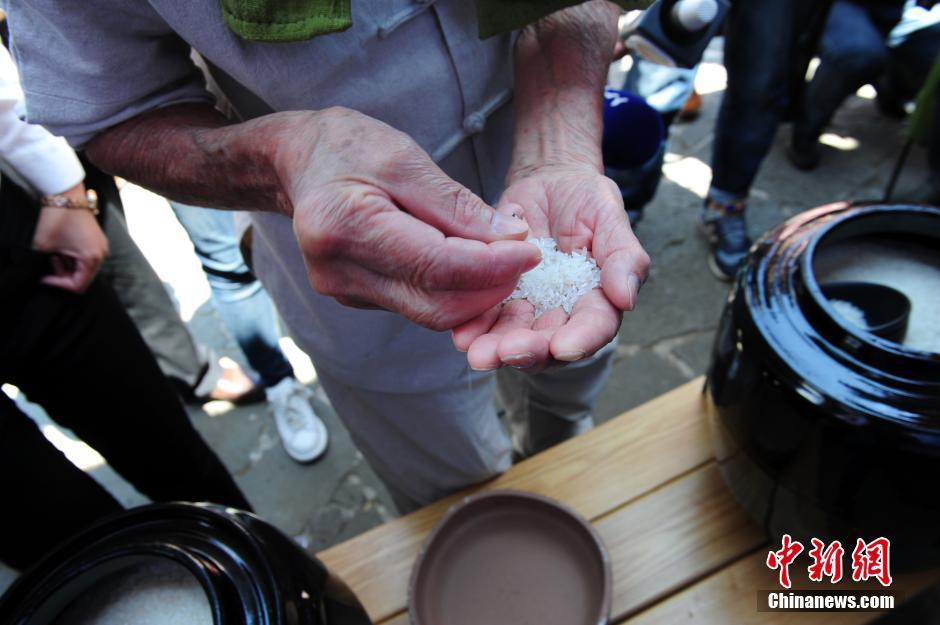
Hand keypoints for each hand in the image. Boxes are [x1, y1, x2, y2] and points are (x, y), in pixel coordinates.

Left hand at [30, 183, 107, 292]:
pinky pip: (87, 257)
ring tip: (54, 253)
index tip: (44, 277)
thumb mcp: (43, 246)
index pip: (77, 285)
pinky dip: (73, 257)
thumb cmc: (56, 218)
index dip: (58, 284)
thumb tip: (48, 272)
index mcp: (92, 258)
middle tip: (50, 262)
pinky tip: (62, 248)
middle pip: (83, 278)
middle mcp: (101, 254)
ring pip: (84, 268)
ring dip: (68, 266)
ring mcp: (101, 246)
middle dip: (64, 275)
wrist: (66, 193)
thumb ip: (47, 264)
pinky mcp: (97, 239)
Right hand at [282, 108, 540, 330]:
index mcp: (344, 226)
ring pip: (429, 313)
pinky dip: (451, 290)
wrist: (297, 162)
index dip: (492, 266)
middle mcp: (338, 272)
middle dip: (490, 288)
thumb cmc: (346, 147)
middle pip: (435, 305)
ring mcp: (344, 292)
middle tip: (523, 257)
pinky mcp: (356, 297)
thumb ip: (455, 203)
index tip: (531, 250)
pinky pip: (416, 305)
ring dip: (475, 294)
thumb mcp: (402, 156)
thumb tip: (511, 239)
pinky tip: (470, 264)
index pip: (436, 266)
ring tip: (502, 259)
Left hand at [452, 165, 649, 370]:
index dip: (580, 340)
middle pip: (548, 344)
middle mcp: (562, 314)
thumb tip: (626, 299)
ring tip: (479, 353)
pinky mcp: (496, 297)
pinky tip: (462, 335)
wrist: (548, 184)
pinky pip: (484, 318)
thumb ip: (624, 257)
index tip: (563, 347)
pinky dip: (473, 329)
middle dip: (529, 351)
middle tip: (508, 351)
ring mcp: (527, 309)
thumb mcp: (610, 218)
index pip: (594, 327)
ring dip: (496, 350)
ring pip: (512, 339)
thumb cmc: (586, 202)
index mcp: (597, 300)